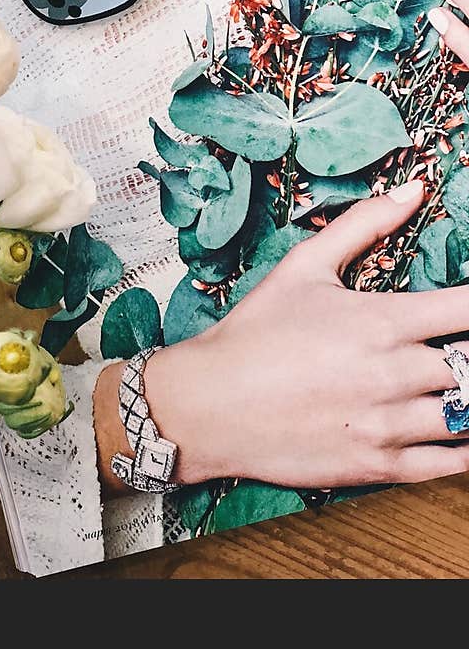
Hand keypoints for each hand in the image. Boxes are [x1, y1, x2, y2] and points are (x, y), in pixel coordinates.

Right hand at [94, 182, 468, 495]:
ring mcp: (390, 423)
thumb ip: (365, 224)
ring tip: (458, 381)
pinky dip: (465, 447)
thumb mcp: (304, 265)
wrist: (212, 404)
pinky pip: (448, 464)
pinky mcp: (379, 465)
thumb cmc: (255, 333)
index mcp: (383, 321)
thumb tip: (414, 189)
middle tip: (461, 347)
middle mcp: (395, 373)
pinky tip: (462, 429)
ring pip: (468, 415)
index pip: (468, 308)